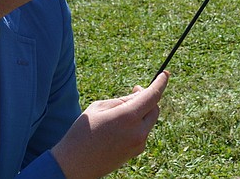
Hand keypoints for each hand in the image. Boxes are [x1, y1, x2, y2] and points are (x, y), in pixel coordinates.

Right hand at [51, 72, 169, 178]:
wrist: (74, 165)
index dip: (161, 82)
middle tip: (135, 90)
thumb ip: (123, 100)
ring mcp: (138, 144)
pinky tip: (121, 125)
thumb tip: (140, 95)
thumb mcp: (100, 107)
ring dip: (142, 112)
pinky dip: (137, 124)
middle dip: (148, 98)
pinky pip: (143, 132)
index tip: (165, 74)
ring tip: (122, 110)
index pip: (153, 96)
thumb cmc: (83, 132)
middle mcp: (138, 132)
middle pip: (154, 109)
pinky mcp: (135, 152)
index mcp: (128, 117)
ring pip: (149, 121)